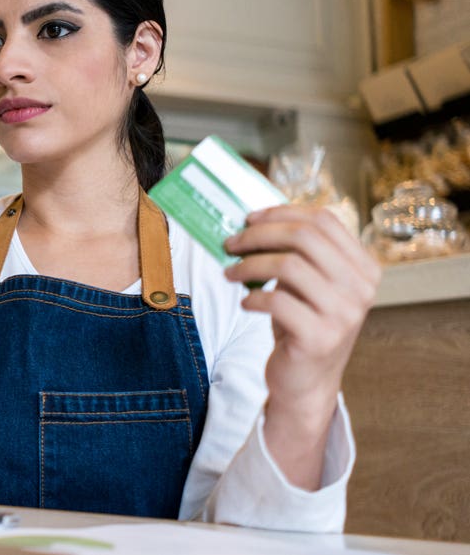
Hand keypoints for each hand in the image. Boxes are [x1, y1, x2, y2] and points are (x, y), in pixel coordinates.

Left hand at [223, 204, 380, 489]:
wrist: (307, 381)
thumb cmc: (302, 323)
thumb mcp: (307, 283)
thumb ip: (296, 252)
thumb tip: (251, 221)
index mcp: (364, 267)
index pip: (325, 221)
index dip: (283, 213)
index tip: (249, 218)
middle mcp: (362, 288)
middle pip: (304, 238)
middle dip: (259, 235)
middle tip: (230, 243)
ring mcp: (344, 314)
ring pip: (288, 266)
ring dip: (249, 265)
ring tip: (230, 273)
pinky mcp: (320, 338)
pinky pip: (277, 302)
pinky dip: (253, 298)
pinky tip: (245, 303)